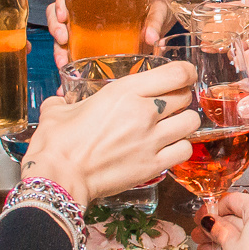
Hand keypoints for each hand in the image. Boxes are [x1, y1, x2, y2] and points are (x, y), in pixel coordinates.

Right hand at [20, 60, 198, 204]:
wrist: (59, 177)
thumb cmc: (57, 143)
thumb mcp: (58, 109)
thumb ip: (65, 101)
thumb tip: (60, 103)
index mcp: (125, 92)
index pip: (177, 73)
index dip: (186, 72)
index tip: (184, 75)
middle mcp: (144, 112)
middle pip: (185, 96)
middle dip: (181, 97)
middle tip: (170, 103)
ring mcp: (151, 140)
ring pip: (191, 122)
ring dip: (184, 122)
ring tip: (172, 125)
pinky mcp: (153, 165)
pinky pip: (185, 150)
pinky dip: (181, 147)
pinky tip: (169, 148)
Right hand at [47, 0, 172, 69]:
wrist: (162, 18)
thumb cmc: (156, 5)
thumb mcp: (157, 8)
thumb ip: (154, 20)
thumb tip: (151, 36)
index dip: (60, 2)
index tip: (63, 15)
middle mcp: (87, 10)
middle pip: (60, 13)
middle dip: (55, 27)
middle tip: (62, 40)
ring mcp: (86, 28)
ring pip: (62, 33)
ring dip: (58, 47)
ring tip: (62, 61)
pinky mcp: (90, 44)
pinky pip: (72, 51)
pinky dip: (67, 63)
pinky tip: (67, 73)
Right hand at [195, 192, 248, 249]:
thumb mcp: (229, 246)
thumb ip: (218, 230)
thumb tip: (211, 222)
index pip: (234, 200)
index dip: (214, 209)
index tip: (204, 218)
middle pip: (243, 218)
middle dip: (220, 228)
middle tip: (204, 236)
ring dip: (230, 241)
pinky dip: (247, 249)